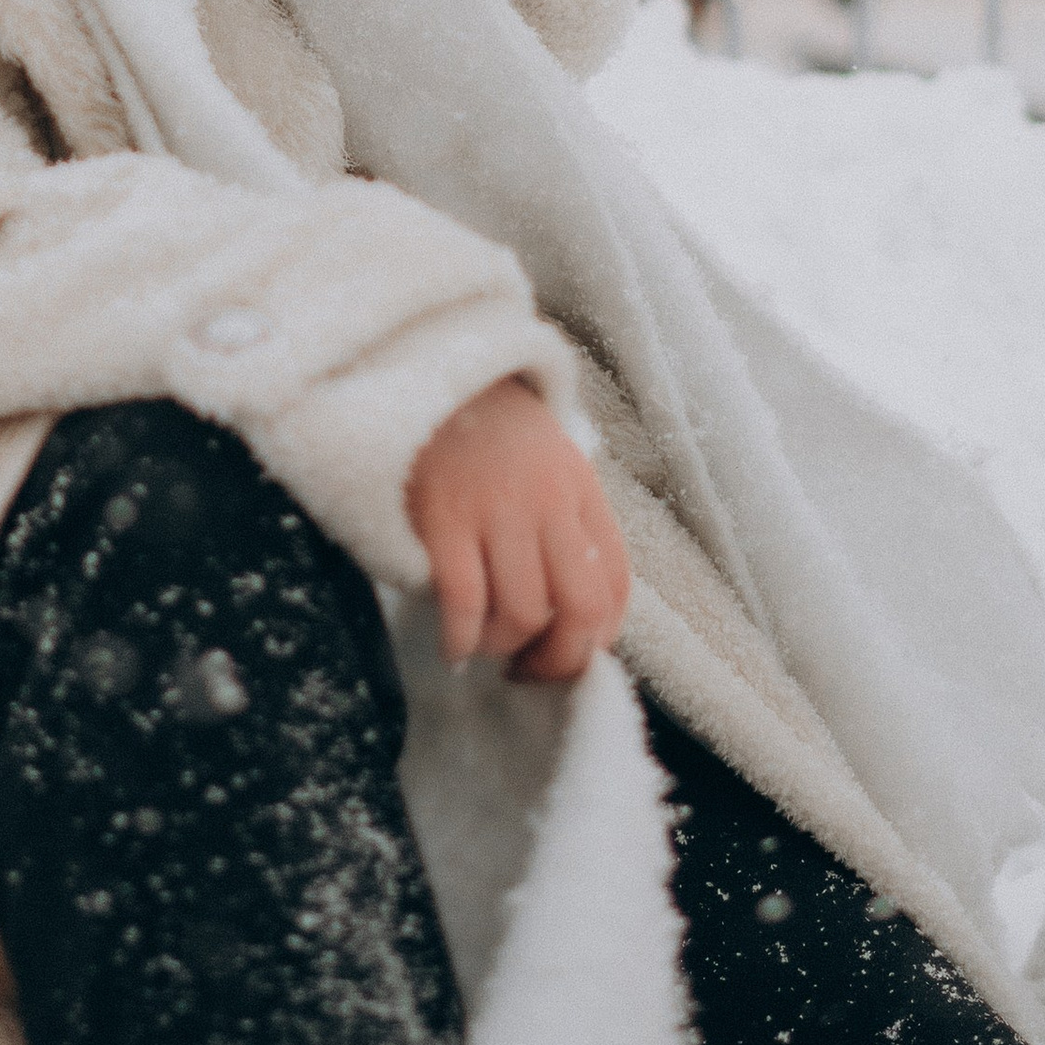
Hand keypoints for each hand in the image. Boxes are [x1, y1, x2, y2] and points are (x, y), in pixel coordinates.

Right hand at [406, 377, 630, 682]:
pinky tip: (453, 648)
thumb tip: (573, 614)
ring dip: (504, 649)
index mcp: (581, 490)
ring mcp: (497, 509)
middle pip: (580, 610)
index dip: (598, 638)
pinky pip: (465, 602)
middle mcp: (549, 501)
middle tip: (529, 672)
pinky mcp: (443, 517)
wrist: (430, 372)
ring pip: (523, 612)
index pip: (615, 584)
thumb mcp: (548, 463)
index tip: (568, 656)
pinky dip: (462, 640)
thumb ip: (566, 523)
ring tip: (484, 647)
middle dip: (559, 661)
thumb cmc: (488, 431)